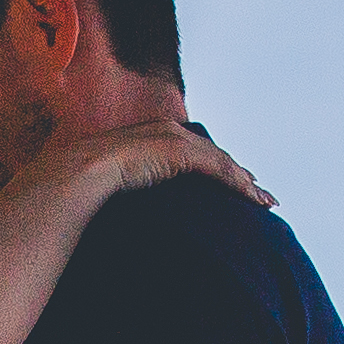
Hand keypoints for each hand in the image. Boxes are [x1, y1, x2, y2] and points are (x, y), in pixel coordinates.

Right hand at [73, 116, 271, 214]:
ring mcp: (175, 139)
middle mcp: (168, 132)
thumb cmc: (87, 184)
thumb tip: (130, 212)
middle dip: (237, 174)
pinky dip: (238, 184)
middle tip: (258, 192)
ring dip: (244, 182)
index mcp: (153, 136)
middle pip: (213, 155)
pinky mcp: (181, 151)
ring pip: (221, 162)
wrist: (79, 172)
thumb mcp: (115, 185)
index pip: (194, 153)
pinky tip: (252, 198)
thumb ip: (129, 189)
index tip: (233, 185)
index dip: (216, 168)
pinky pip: (218, 169)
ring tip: (264, 200)